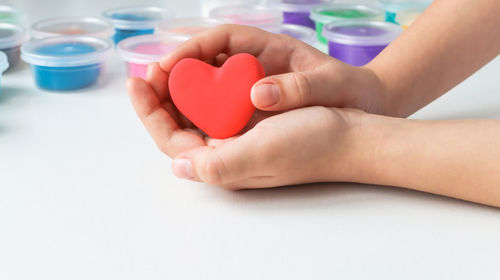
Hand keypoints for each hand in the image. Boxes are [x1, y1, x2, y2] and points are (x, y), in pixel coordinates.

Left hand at [127, 61, 364, 188]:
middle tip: (150, 71)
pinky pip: (216, 110)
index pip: (171, 142)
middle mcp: (227, 157)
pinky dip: (203, 92)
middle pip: (179, 130)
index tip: (137, 82)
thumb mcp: (264, 151)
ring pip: (195, 119)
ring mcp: (239, 143)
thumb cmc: (314, 142)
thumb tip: (178, 167)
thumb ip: (219, 164)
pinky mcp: (252, 130)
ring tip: (168, 69)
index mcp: (224, 166)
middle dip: (160, 101)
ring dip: (178, 95)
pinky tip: (202, 75)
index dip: (150, 113)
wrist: (353, 136)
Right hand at [160, 24, 385, 113]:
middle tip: (143, 92)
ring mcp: (243, 87)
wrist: (359, 104)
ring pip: (199, 88)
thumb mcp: (328, 85)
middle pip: (198, 65)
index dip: (186, 52)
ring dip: (173, 99)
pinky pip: (211, 110)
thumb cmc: (346, 89)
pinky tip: (181, 132)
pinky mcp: (244, 109)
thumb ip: (298, 87)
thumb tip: (257, 94)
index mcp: (263, 48)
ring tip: (151, 114)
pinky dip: (192, 117)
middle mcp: (247, 65)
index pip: (216, 41)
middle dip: (169, 77)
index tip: (164, 68)